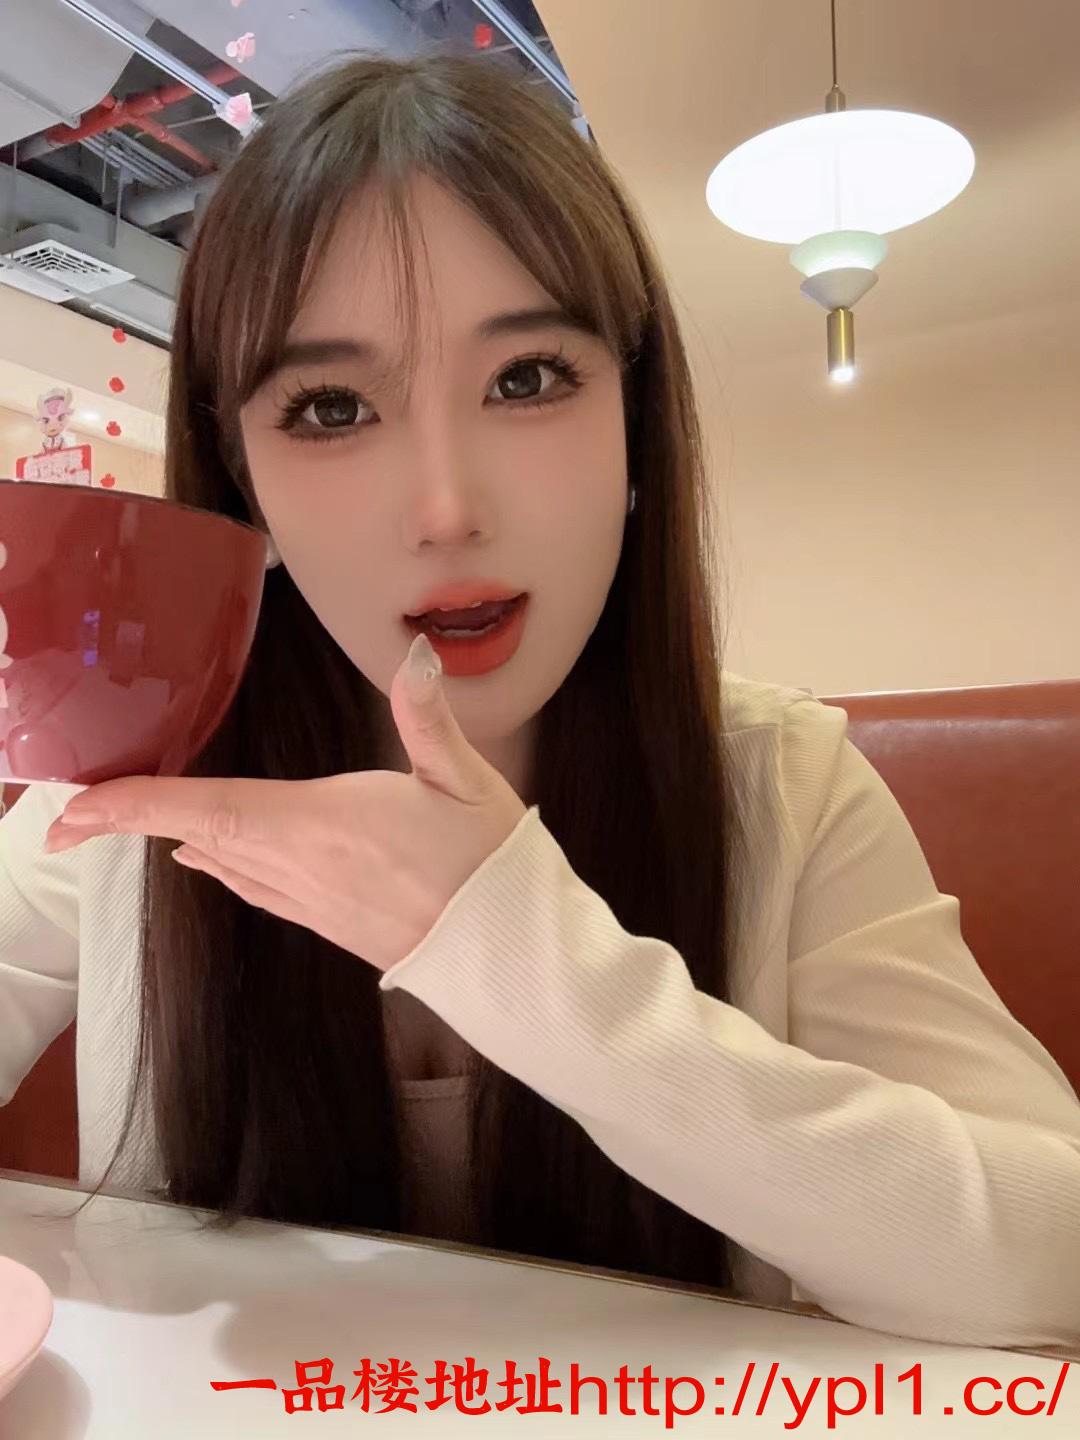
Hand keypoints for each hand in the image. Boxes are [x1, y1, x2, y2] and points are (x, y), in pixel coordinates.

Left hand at [44, 636, 527, 971]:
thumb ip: (427, 715)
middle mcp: (298, 866)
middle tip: (64, 817)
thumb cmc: (486, 864)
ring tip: (119, 825)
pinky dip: (216, 867)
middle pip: (196, 835)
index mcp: (319, 823)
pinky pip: (252, 888)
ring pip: (220, 862)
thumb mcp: (465, 778)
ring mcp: (309, 899)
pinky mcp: (326, 921)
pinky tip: (204, 862)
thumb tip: (415, 652)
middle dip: (128, 822)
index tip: (73, 810)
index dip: (134, 806)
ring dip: (167, 839)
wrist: (506, 953)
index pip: (205, 807)